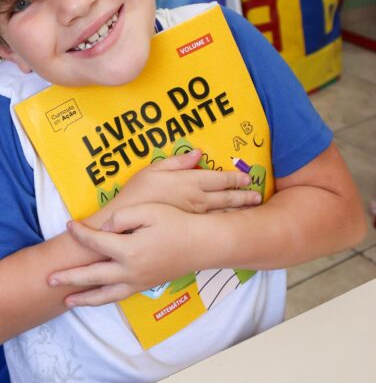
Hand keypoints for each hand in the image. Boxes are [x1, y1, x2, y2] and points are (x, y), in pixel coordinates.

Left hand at [49, 203, 212, 307]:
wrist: (201, 245)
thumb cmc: (176, 223)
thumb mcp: (149, 211)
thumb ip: (122, 217)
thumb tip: (105, 226)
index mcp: (129, 250)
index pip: (96, 242)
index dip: (80, 233)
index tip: (69, 224)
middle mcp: (130, 271)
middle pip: (92, 276)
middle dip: (69, 277)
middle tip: (48, 279)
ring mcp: (137, 282)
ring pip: (104, 294)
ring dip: (83, 297)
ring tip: (65, 301)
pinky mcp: (144, 286)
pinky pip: (118, 296)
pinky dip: (102, 299)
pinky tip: (92, 299)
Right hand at [109, 149, 260, 214]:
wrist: (125, 225)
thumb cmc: (136, 194)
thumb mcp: (153, 169)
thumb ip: (177, 161)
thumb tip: (198, 152)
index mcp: (190, 182)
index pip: (219, 179)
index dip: (235, 178)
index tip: (248, 178)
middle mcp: (197, 200)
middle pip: (227, 197)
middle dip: (244, 196)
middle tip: (257, 196)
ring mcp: (195, 218)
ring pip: (224, 212)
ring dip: (239, 210)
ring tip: (252, 209)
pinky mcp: (190, 230)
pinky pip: (214, 225)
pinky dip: (227, 223)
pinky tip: (234, 224)